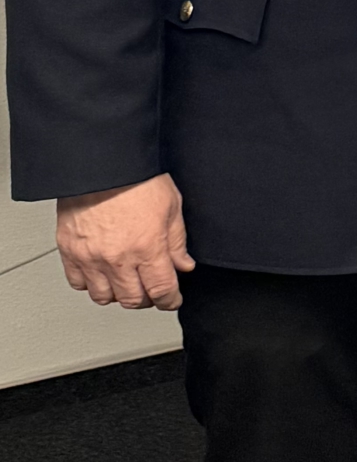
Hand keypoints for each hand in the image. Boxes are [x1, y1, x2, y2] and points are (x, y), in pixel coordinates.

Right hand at [56, 175, 193, 310]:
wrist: (102, 161)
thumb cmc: (136, 176)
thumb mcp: (171, 205)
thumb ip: (177, 241)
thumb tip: (183, 265)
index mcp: (147, 246)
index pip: (161, 291)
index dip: (170, 300)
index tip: (172, 299)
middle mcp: (117, 257)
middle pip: (133, 300)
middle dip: (147, 299)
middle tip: (151, 289)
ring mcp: (90, 257)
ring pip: (104, 297)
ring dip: (118, 293)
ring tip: (126, 280)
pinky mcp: (69, 251)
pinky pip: (78, 283)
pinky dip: (90, 283)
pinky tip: (101, 272)